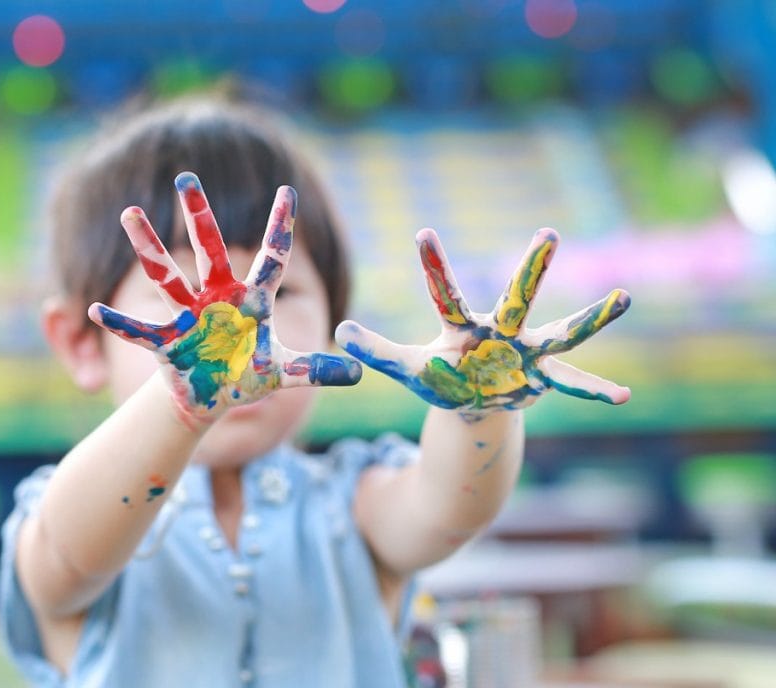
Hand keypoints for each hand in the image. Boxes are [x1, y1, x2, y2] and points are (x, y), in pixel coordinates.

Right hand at [89, 172, 360, 425]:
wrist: (210, 395)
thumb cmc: (247, 376)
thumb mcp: (285, 373)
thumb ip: (318, 370)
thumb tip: (361, 373)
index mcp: (251, 300)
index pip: (272, 257)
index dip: (280, 227)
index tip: (288, 190)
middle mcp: (218, 299)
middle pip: (209, 250)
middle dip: (198, 215)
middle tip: (186, 176)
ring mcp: (189, 317)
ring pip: (166, 275)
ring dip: (148, 246)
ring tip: (130, 213)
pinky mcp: (167, 342)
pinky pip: (140, 330)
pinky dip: (119, 323)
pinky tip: (96, 310)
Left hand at [336, 228, 629, 412]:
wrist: (473, 402)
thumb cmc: (442, 378)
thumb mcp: (408, 369)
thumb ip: (376, 350)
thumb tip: (338, 328)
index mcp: (462, 329)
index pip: (444, 293)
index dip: (434, 265)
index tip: (422, 232)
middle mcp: (500, 333)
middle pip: (518, 296)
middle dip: (532, 269)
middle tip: (549, 231)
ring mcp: (527, 354)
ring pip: (563, 332)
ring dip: (592, 317)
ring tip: (624, 297)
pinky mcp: (543, 378)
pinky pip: (573, 383)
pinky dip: (596, 390)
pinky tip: (624, 396)